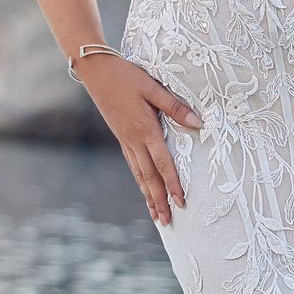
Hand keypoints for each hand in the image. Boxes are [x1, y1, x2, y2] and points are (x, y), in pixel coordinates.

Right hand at [81, 55, 202, 224]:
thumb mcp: (152, 87)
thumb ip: (175, 107)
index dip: (173, 184)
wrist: (95, 71)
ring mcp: (125, 141)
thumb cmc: (126, 75)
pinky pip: (132, 165)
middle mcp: (134, 140)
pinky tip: (144, 189)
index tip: (182, 202)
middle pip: (149, 177)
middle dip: (159, 201)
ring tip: (156, 216)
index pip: (163, 163)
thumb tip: (198, 123)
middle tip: (168, 222)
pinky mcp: (121, 137)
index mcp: (144, 129)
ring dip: (148, 196)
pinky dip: (140, 181)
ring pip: (139, 175)